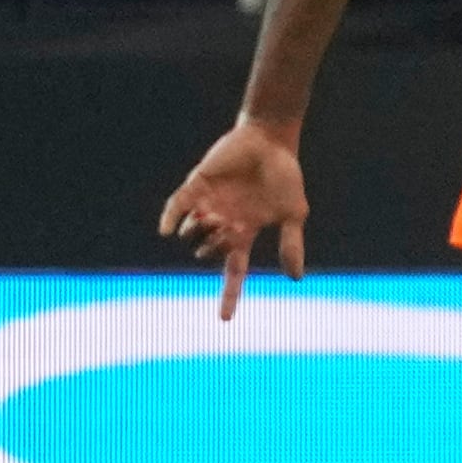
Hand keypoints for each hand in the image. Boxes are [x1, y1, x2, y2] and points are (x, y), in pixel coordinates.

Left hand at [159, 120, 307, 317]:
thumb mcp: (293, 213)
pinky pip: (174, 208)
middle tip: (231, 227)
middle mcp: (222, 223)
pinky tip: (167, 231)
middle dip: (216, 248)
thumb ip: (291, 244)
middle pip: (209, 253)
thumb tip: (295, 279)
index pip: (234, 272)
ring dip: (199, 233)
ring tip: (214, 216)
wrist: (271, 142)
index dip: (230, 295)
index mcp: (245, 233)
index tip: (224, 320)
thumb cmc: (285, 176)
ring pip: (190, 234)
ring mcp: (207, 205)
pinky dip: (169, 220)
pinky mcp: (195, 186)